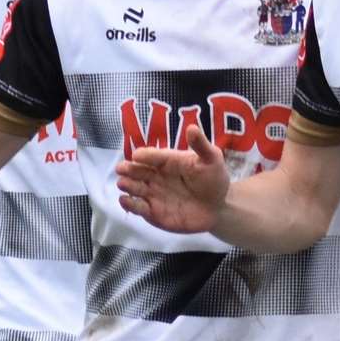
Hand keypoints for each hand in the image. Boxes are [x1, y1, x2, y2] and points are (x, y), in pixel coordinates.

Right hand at [115, 125, 230, 233]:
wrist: (218, 207)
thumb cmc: (213, 179)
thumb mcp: (211, 159)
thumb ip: (201, 146)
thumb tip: (192, 128)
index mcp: (167, 160)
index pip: (152, 156)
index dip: (145, 155)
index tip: (137, 156)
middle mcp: (156, 176)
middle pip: (137, 171)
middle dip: (128, 169)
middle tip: (121, 169)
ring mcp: (153, 194)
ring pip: (134, 188)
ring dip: (127, 185)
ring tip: (122, 184)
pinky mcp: (153, 212)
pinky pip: (138, 208)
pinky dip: (130, 204)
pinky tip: (125, 200)